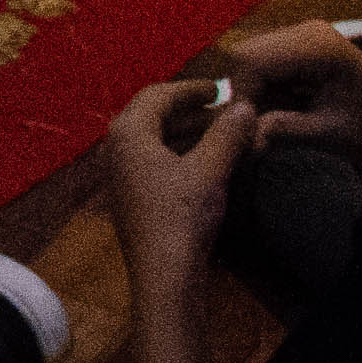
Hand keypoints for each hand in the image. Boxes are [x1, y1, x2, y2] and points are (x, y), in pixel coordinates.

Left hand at [103, 78, 257, 287]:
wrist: (163, 274)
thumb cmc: (181, 217)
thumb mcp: (209, 170)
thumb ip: (226, 135)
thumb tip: (245, 105)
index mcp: (127, 132)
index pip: (157, 94)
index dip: (191, 88)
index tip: (221, 88)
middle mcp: (117, 146)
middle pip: (154, 114)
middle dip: (191, 109)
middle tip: (226, 109)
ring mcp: (122, 171)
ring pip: (157, 138)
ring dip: (189, 131)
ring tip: (225, 132)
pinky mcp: (133, 193)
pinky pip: (157, 159)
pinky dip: (182, 152)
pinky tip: (209, 161)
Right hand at [218, 20, 361, 176]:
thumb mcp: (330, 136)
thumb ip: (281, 131)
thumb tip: (240, 138)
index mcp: (318, 45)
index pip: (248, 59)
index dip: (242, 95)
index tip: (251, 129)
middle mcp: (306, 29)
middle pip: (244, 54)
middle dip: (248, 92)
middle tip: (267, 124)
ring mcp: (304, 34)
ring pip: (250, 58)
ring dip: (257, 91)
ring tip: (287, 115)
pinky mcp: (302, 44)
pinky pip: (264, 61)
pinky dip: (268, 87)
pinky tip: (292, 104)